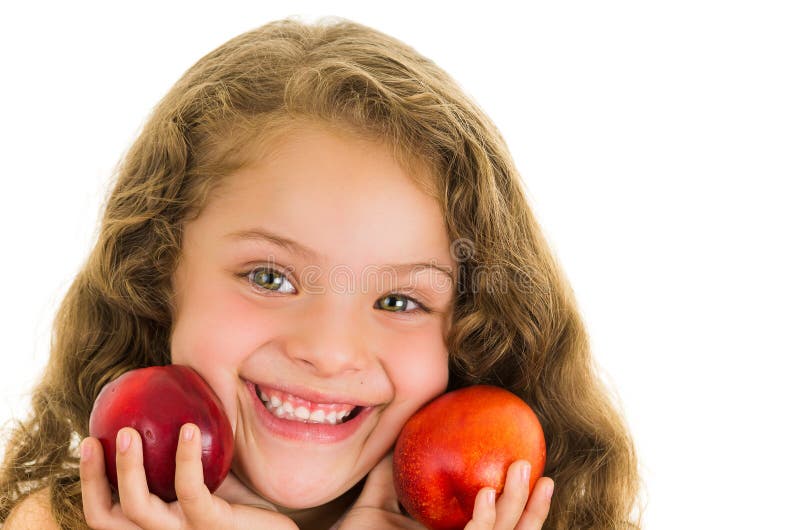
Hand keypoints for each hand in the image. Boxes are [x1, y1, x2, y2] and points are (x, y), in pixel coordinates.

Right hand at [80, 423, 298, 529]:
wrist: (275, 529)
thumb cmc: (240, 501)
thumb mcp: (206, 474)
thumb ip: (184, 452)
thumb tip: (167, 400)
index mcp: (154, 525)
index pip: (104, 513)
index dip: (89, 481)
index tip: (89, 440)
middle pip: (106, 518)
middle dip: (93, 478)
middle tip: (96, 437)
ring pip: (139, 507)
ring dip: (128, 468)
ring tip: (130, 431)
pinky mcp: (211, 525)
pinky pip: (190, 491)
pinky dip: (185, 458)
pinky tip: (189, 428)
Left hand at [338, 454, 552, 529]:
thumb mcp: (373, 505)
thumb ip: (389, 476)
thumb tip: (402, 435)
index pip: (497, 528)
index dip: (524, 508)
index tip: (537, 472)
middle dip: (531, 510)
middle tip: (539, 470)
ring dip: (518, 510)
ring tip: (524, 473)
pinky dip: (484, 524)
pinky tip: (486, 496)